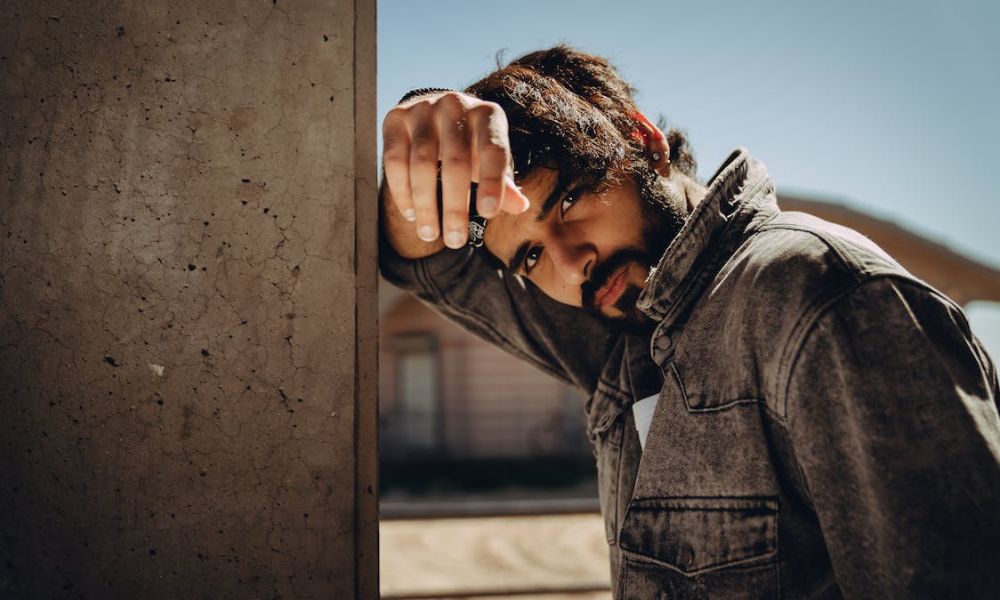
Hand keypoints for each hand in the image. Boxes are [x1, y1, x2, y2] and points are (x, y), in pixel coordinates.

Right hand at [382, 91, 530, 248]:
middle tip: (455, 241)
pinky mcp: (394, 119)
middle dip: (455, 207)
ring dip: (425, 205)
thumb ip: (503, 184)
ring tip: (430, 234)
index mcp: (487, 115)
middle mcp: (455, 105)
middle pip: (455, 162)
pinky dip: (402, 192)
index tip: (488, 215)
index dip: (492, 183)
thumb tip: (521, 206)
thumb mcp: (490, 161)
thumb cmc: (470, 146)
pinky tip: (412, 214)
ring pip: (421, 163)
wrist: (434, 116)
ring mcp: (422, 109)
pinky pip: (394, 161)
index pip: (493, 150)